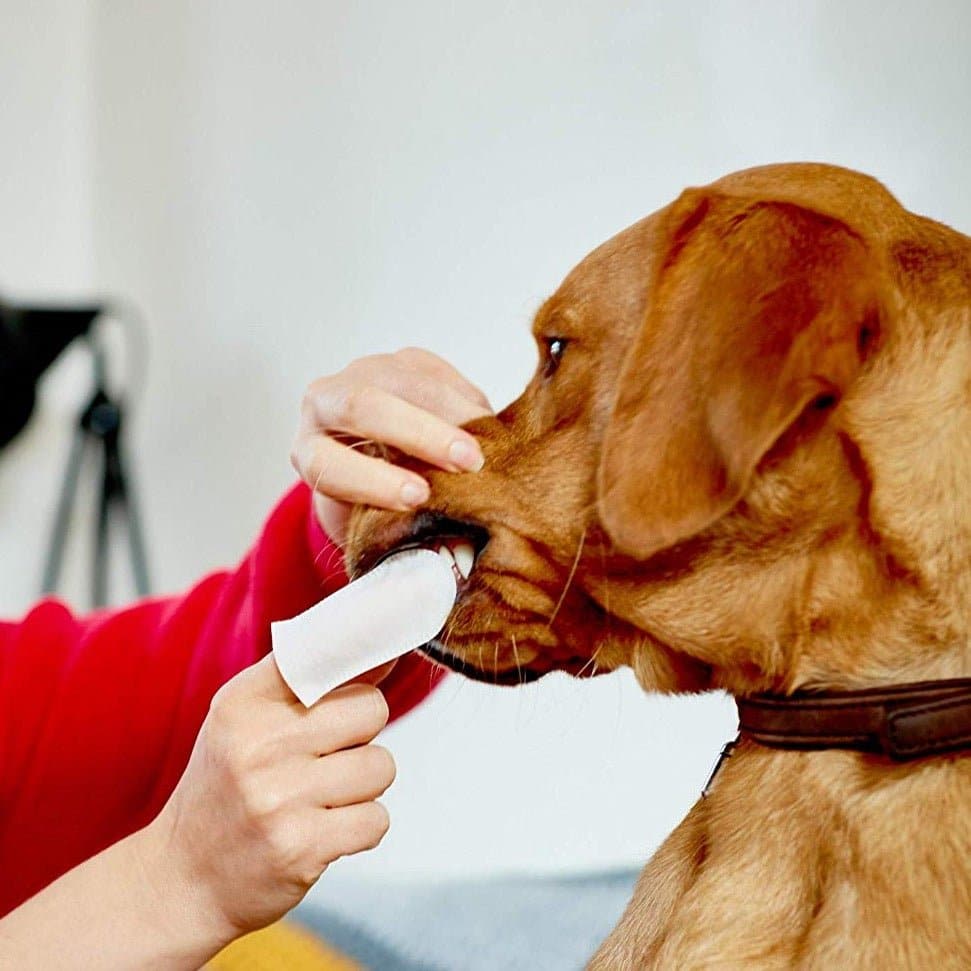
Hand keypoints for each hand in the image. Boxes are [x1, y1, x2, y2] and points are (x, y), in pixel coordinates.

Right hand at [141, 654, 395, 941]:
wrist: (184, 880)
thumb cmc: (227, 787)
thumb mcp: (244, 720)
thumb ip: (306, 679)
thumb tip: (385, 654)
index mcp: (243, 703)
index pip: (325, 653)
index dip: (364, 655)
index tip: (385, 653)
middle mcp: (258, 746)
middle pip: (372, 709)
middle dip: (364, 733)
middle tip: (330, 754)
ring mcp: (279, 799)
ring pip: (381, 766)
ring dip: (364, 785)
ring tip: (324, 796)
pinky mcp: (301, 848)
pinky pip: (377, 820)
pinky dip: (361, 827)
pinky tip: (325, 830)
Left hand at [291, 347, 492, 544]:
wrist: (381, 461)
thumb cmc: (378, 504)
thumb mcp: (376, 520)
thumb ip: (398, 522)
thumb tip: (448, 537)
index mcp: (309, 453)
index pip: (329, 463)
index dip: (372, 481)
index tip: (418, 497)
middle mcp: (325, 403)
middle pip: (363, 406)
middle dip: (420, 433)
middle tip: (468, 462)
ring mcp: (363, 373)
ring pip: (405, 380)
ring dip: (453, 412)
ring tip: (490, 444)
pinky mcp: (402, 360)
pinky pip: (435, 371)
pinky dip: (464, 399)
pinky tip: (486, 423)